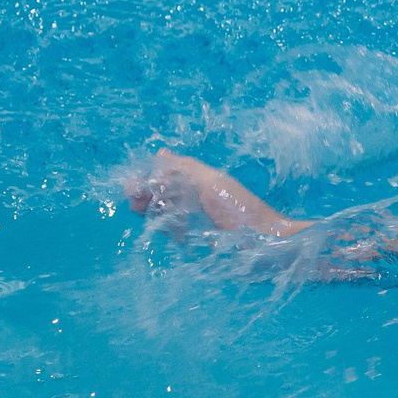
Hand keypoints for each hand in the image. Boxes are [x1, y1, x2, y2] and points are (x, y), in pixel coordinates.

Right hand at [121, 151, 304, 236]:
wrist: (266, 244)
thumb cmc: (240, 210)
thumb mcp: (212, 183)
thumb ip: (186, 168)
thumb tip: (160, 153)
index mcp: (201, 183)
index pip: (165, 177)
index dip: (147, 180)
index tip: (131, 189)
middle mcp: (197, 201)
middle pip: (161, 195)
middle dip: (145, 197)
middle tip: (135, 205)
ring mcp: (197, 223)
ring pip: (165, 214)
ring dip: (152, 212)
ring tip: (144, 214)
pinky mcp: (198, 244)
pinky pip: (174, 233)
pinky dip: (165, 229)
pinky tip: (160, 228)